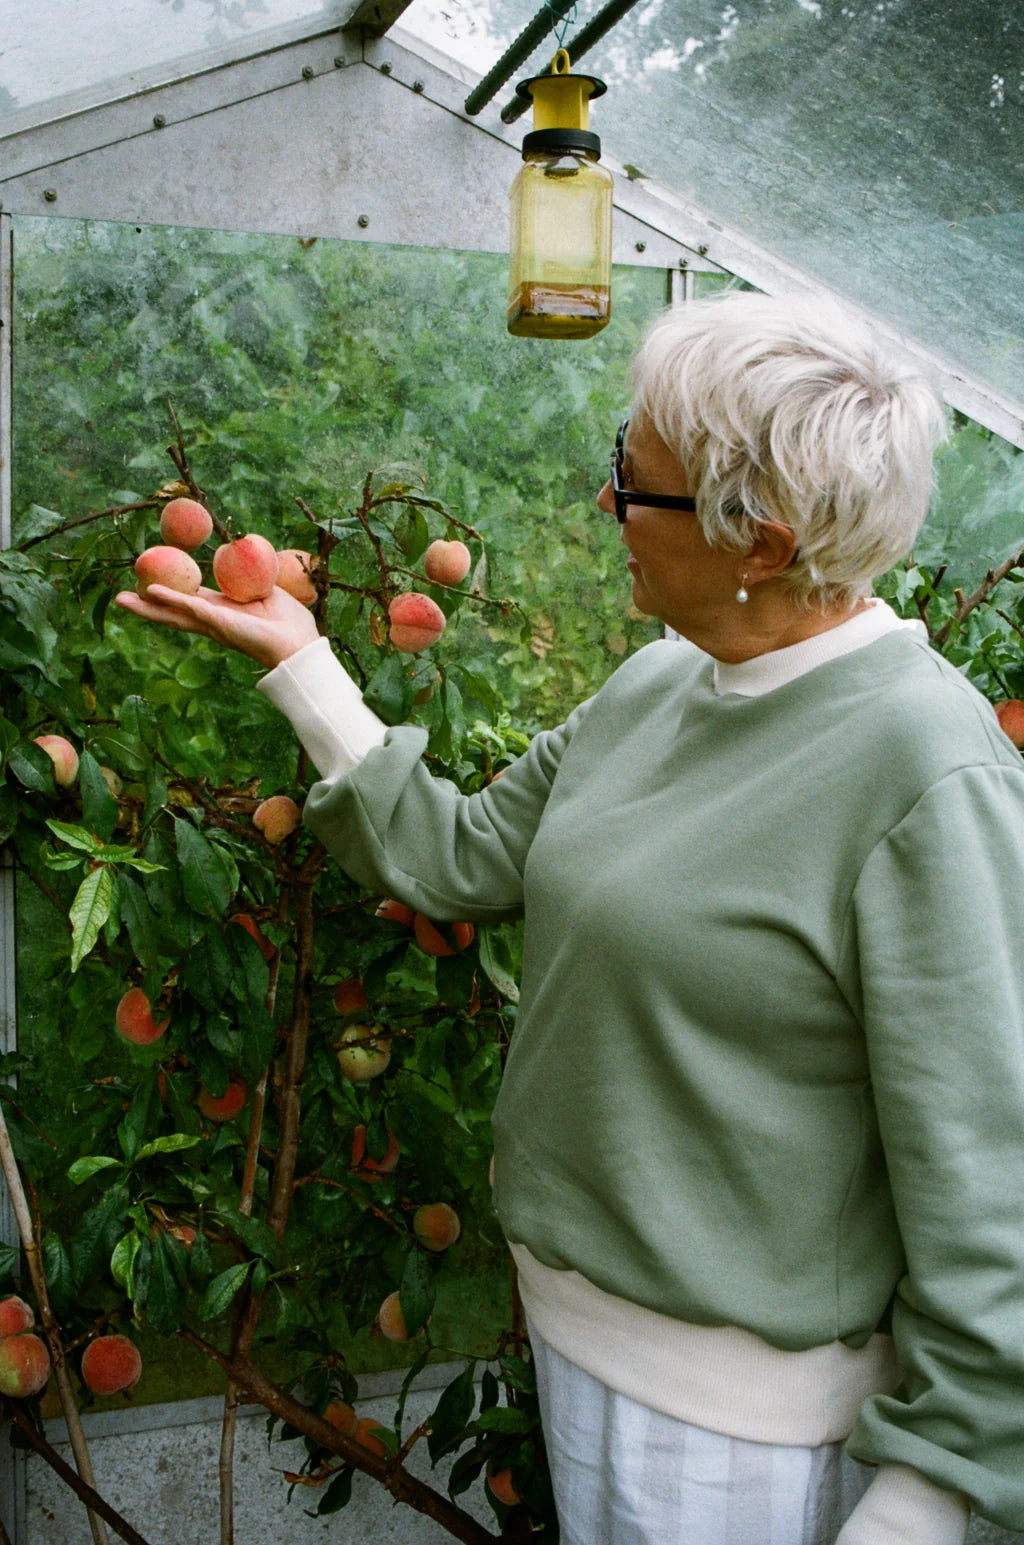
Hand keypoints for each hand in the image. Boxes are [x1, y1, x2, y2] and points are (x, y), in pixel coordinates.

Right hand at [114, 583, 320, 669]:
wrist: (299, 644)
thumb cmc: (290, 622)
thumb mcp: (266, 591)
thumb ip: (252, 578)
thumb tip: (249, 558)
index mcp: (224, 613)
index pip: (190, 602)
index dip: (171, 593)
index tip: (151, 584)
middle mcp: (213, 621)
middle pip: (173, 612)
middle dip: (147, 606)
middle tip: (121, 598)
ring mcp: (214, 623)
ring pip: (173, 614)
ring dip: (147, 607)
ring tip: (121, 600)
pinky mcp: (219, 623)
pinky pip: (191, 608)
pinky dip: (171, 599)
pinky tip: (151, 593)